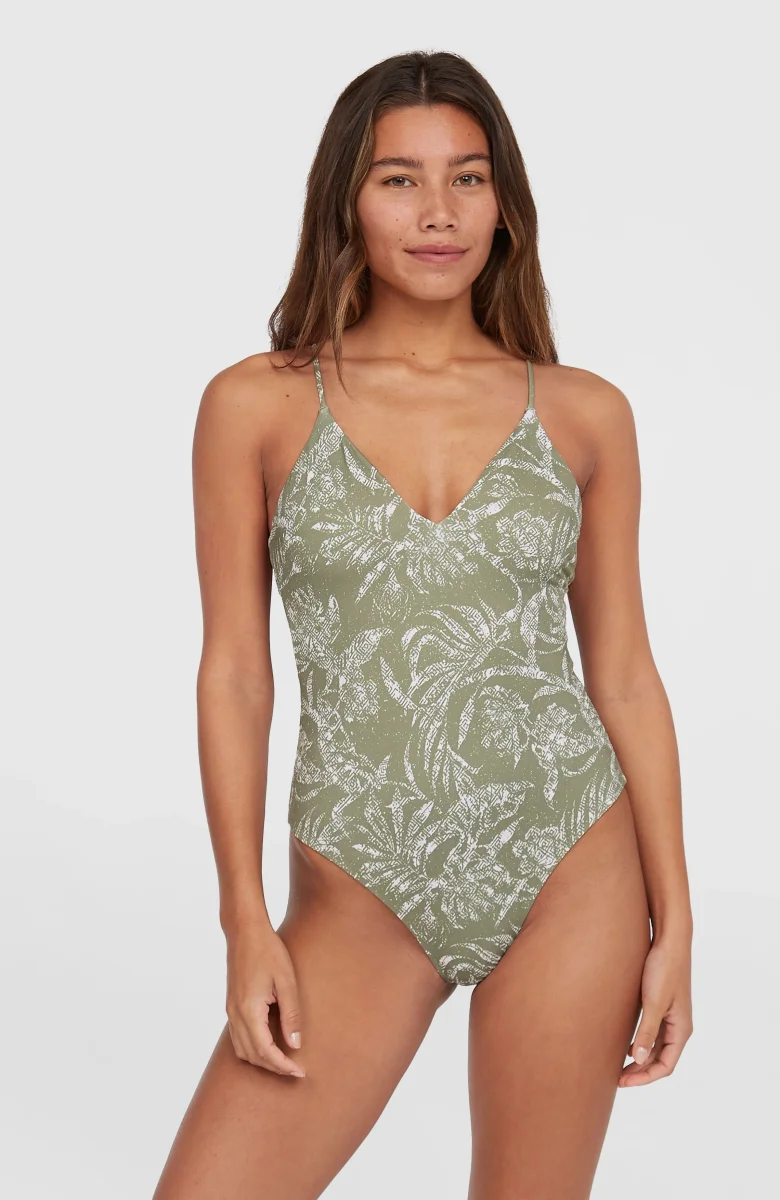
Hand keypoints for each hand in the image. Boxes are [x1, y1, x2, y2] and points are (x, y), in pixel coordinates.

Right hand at [225, 922, 305, 1077]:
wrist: (245, 931)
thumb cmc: (268, 951)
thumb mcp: (287, 982)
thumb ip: (291, 1015)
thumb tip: (295, 1044)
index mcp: (249, 1010)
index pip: (265, 1051)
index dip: (282, 1065)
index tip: (299, 1072)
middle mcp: (235, 1015)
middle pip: (252, 1055)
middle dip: (273, 1067)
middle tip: (295, 1070)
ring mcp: (230, 1011)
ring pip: (242, 1050)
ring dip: (262, 1060)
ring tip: (284, 1061)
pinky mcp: (231, 1006)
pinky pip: (238, 1038)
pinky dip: (253, 1049)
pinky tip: (269, 1045)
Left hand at [619, 927, 692, 1086]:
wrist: (670, 940)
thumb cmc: (664, 969)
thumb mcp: (653, 1003)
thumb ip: (647, 1032)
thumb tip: (638, 1060)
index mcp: (681, 1029)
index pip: (666, 1066)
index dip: (645, 1078)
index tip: (623, 1082)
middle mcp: (678, 1026)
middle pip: (661, 1059)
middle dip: (641, 1072)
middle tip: (617, 1079)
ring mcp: (671, 1015)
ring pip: (657, 1047)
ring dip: (641, 1058)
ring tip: (619, 1066)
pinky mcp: (661, 1004)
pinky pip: (653, 1032)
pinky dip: (641, 1043)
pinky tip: (626, 1044)